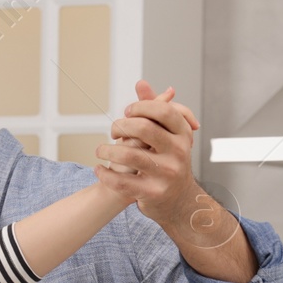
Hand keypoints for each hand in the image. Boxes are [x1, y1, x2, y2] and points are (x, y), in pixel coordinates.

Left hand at [93, 80, 203, 232]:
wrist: (179, 200)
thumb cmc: (167, 160)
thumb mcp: (166, 134)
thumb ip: (153, 108)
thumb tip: (141, 83)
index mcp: (183, 134)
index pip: (162, 110)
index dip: (140, 107)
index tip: (126, 113)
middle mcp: (178, 152)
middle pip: (143, 128)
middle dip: (120, 126)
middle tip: (113, 132)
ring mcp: (167, 174)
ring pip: (129, 154)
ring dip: (107, 150)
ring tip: (100, 150)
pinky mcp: (153, 192)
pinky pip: (121, 181)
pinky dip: (105, 174)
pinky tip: (99, 169)